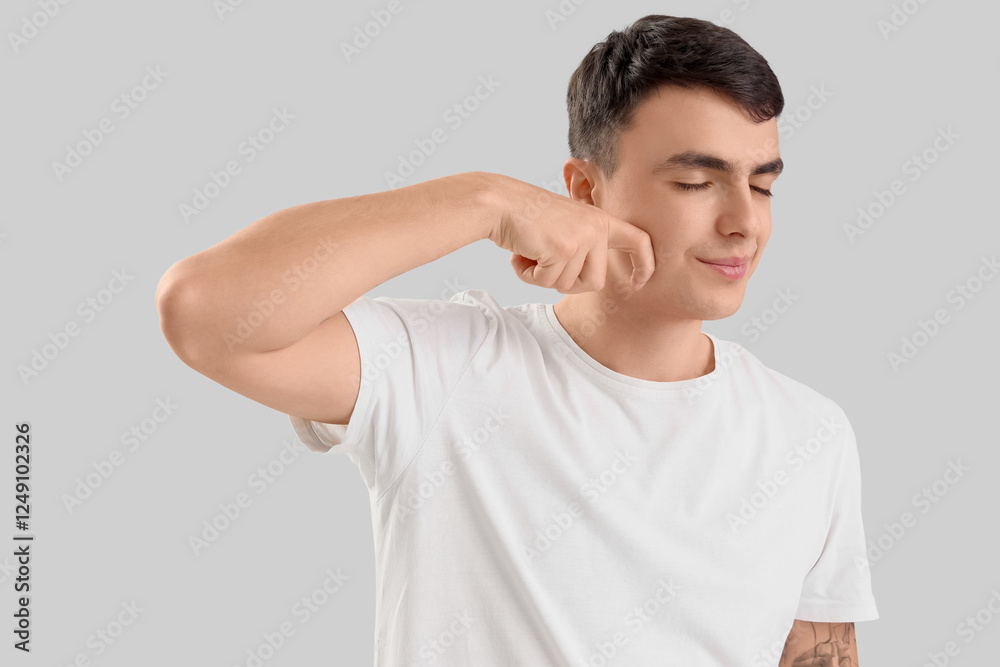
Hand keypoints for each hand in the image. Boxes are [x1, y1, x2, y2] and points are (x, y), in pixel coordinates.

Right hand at [488, 177, 654, 293]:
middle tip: (544, 265)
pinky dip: (528, 276)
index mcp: (600, 219)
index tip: (638, 283)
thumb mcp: (565, 226)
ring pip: (567, 285)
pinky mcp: (562, 249)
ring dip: (542, 277)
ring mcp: (581, 238)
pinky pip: (547, 282)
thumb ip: (583, 245)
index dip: (644, 264)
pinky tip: (520, 255)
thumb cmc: (525, 217)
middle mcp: (596, 227)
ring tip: (529, 253)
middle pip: (595, 282)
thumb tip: (594, 280)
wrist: (498, 203)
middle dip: (566, 282)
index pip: (638, 241)